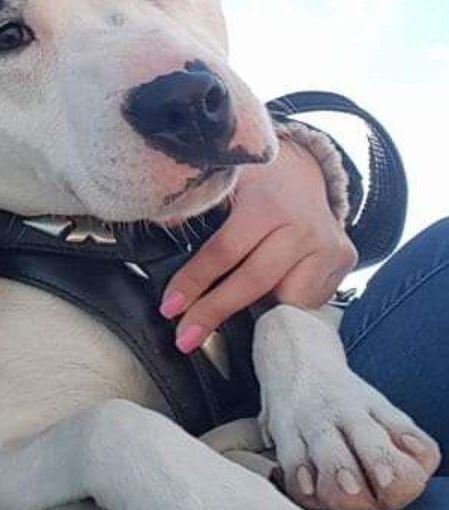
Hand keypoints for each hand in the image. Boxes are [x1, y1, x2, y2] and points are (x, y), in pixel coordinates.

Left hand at [162, 138, 358, 353]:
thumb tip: (165, 224)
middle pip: (253, 281)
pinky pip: (308, 300)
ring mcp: (327, 247)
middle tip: (185, 338)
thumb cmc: (255, 182)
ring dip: (254, 314)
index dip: (194, 281)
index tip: (169, 307)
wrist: (306, 172)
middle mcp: (301, 227)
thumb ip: (196, 203)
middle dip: (215, 312)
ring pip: (286, 298)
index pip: (224, 251)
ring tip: (226, 312)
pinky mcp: (343, 262)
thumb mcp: (222, 180)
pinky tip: (265, 301)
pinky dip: (283, 306)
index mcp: (265, 204)